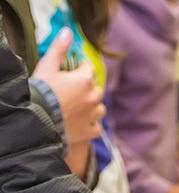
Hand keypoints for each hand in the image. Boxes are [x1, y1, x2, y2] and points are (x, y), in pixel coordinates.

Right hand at [32, 28, 104, 144]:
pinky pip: (97, 128)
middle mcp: (92, 98)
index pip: (89, 69)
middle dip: (88, 89)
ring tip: (80, 108)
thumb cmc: (41, 91)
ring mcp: (92, 116)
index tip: (71, 73)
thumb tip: (68, 32)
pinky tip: (82, 124)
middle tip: (73, 91)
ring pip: (100, 109)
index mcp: (84, 80)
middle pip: (97, 90)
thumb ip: (60, 49)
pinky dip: (91, 126)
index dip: (80, 69)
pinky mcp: (88, 132)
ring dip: (93, 107)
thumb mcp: (47, 66)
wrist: (36, 120)